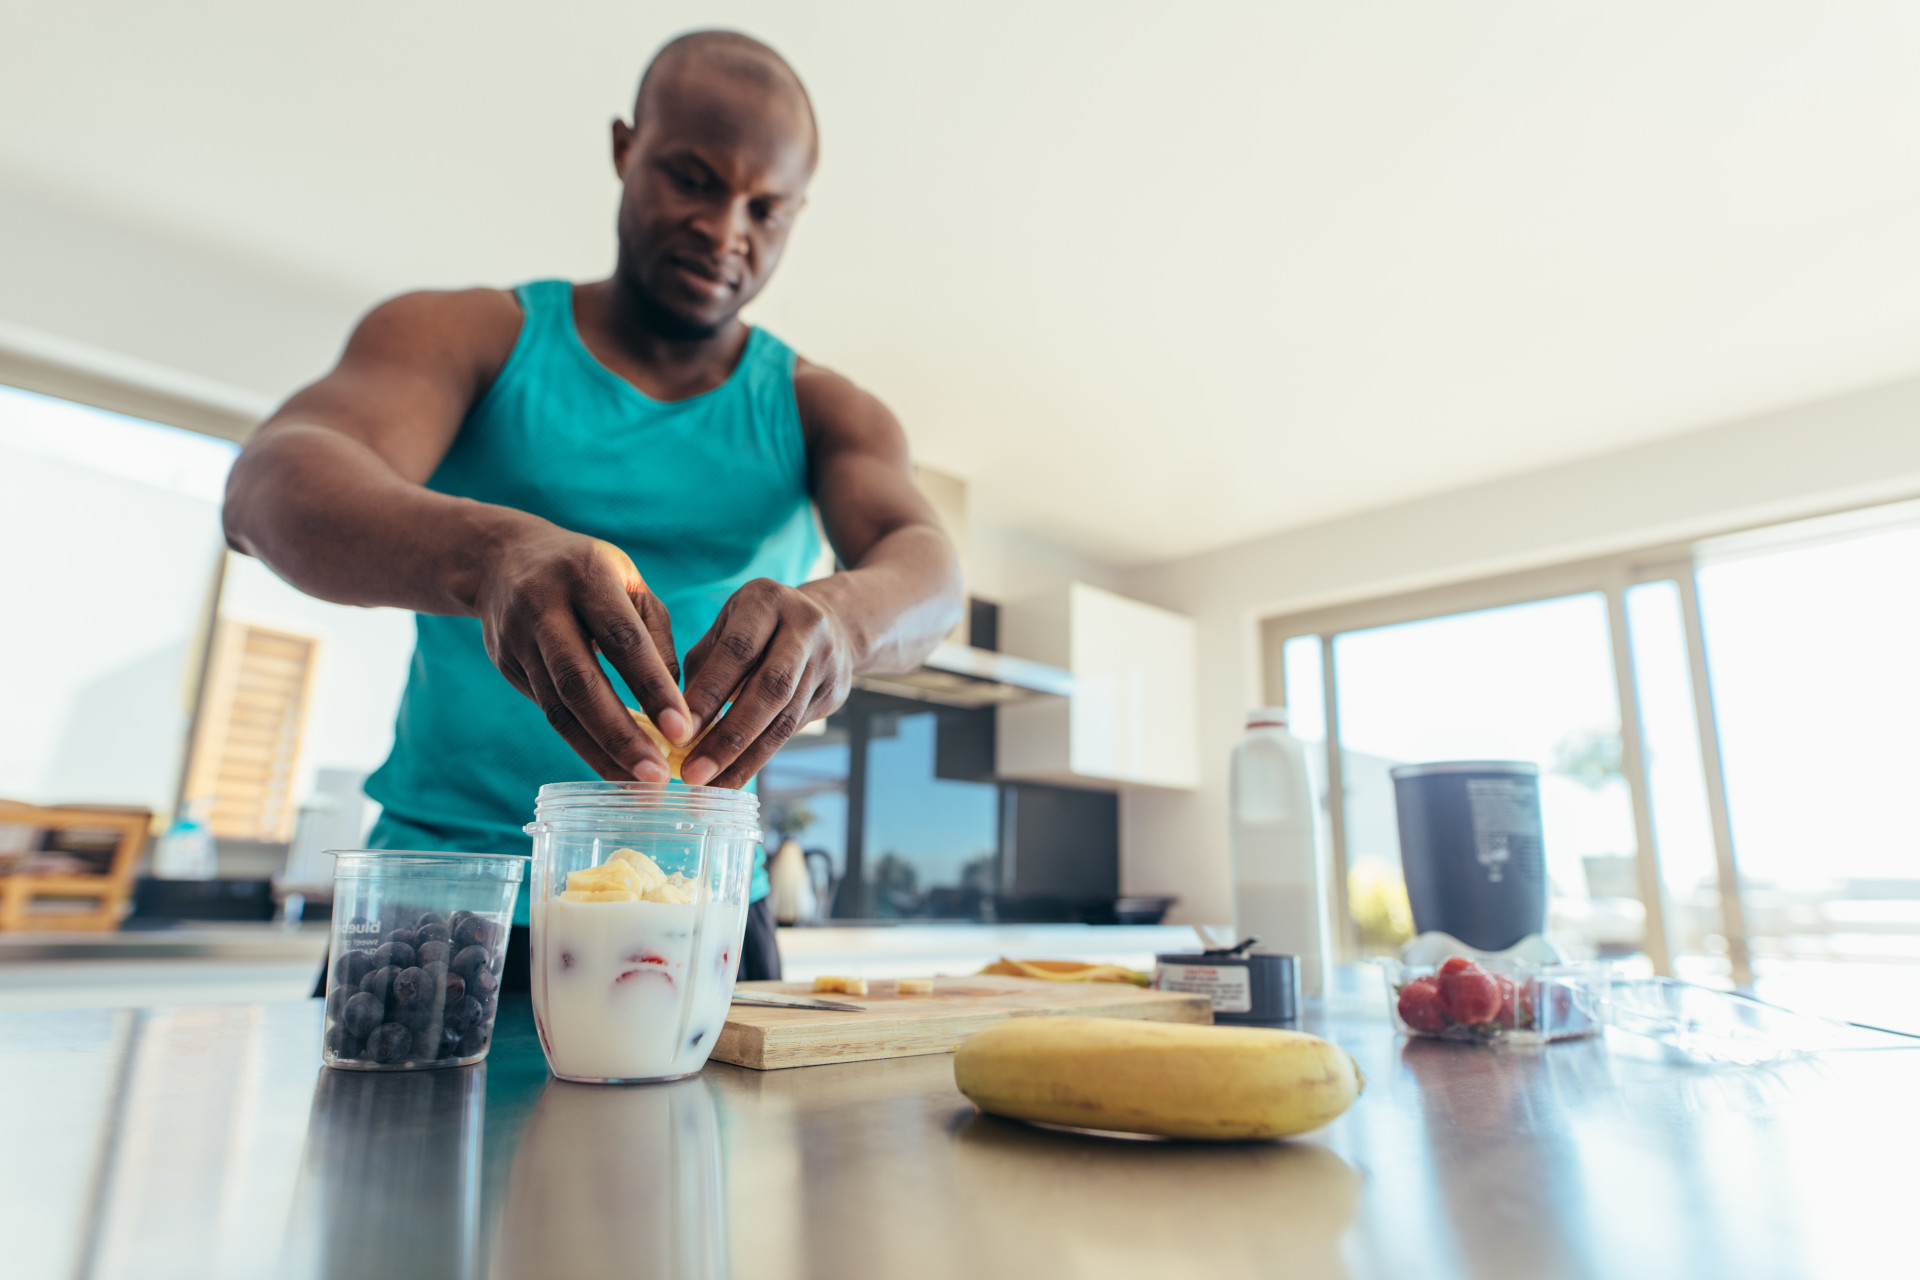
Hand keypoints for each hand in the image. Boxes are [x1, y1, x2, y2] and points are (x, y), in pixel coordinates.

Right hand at [473, 526, 692, 780]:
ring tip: (638, 786)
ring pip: (558, 707)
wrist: (501, 559)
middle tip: (657, 777)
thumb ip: (654, 640)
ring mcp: (517, 638)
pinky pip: (548, 712)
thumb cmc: (589, 574)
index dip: (652, 687)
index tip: (683, 731)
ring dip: (600, 752)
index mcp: (586, 575)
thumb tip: (678, 708)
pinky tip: (612, 767)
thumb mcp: (629, 586)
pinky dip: (582, 744)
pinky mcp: (506, 665)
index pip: (622, 639)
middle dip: (620, 735)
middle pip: (580, 682)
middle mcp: (544, 606)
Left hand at [678, 579, 853, 786]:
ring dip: (744, 758)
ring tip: (710, 786)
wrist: (830, 623)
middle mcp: (805, 627)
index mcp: (767, 600)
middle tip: (693, 773)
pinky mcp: (836, 692)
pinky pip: (793, 731)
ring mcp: (827, 660)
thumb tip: (672, 723)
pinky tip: (732, 776)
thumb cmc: (756, 629)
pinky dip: (759, 757)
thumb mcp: (726, 628)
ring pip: (785, 718)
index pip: (737, 651)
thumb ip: (702, 669)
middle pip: (769, 689)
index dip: (708, 694)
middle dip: (729, 736)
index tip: (678, 733)